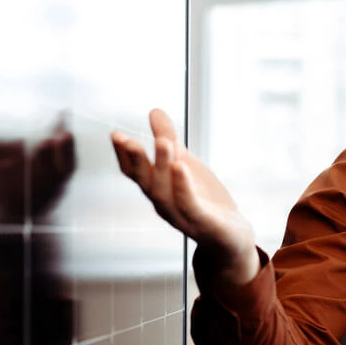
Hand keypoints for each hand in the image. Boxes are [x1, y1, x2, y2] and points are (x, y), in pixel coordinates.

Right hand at [111, 109, 258, 285]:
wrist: (230, 234)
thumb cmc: (202, 198)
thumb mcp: (185, 163)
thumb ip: (169, 139)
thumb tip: (154, 110)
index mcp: (156, 188)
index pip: (133, 173)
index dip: (123, 155)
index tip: (115, 134)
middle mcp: (162, 203)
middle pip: (144, 181)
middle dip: (135, 160)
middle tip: (126, 138)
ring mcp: (180, 215)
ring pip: (164, 192)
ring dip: (161, 167)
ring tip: (164, 142)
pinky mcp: (202, 222)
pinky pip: (189, 204)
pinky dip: (182, 186)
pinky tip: (181, 168)